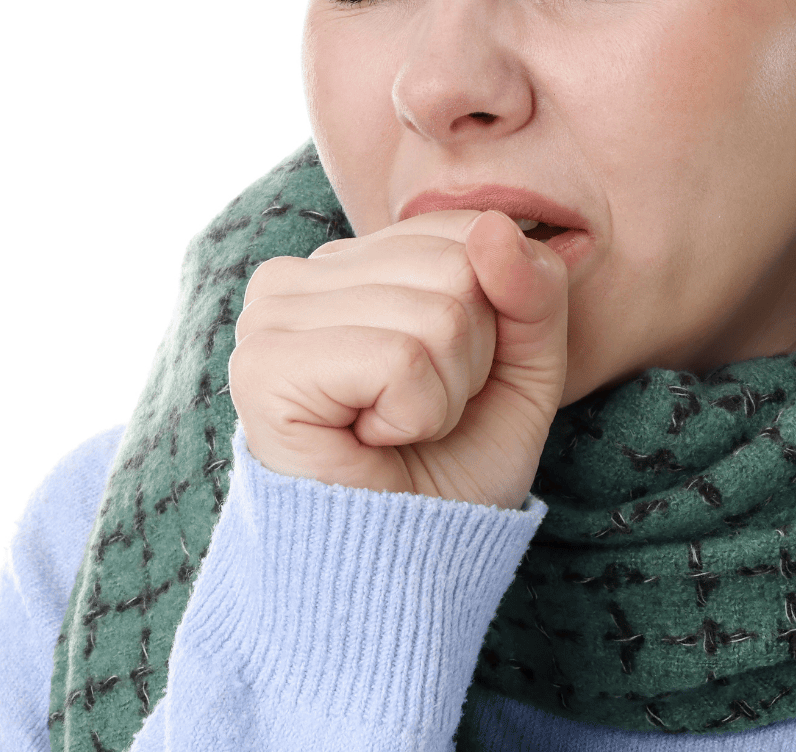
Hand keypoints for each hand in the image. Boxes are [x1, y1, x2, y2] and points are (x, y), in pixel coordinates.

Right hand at [229, 209, 567, 507]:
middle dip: (472, 358)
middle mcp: (298, 274)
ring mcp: (271, 314)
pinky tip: (370, 443)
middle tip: (421, 415)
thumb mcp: (526, 367)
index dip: (496, 319)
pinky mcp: (264, 367)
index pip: (470, 229)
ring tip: (394, 431)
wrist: (402, 569)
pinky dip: (414, 416)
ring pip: (439, 313)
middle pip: (460, 266)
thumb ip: (532, 289)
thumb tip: (495, 226)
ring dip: (444, 395)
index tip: (451, 380)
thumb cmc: (451, 468)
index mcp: (353, 261)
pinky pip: (400, 358)